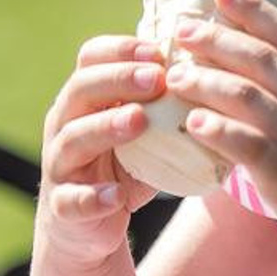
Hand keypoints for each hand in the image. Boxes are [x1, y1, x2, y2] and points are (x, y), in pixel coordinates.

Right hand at [36, 35, 166, 272]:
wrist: (89, 226)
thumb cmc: (122, 165)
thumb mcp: (143, 131)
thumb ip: (166, 105)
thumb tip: (217, 76)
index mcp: (84, 98)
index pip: (91, 58)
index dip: (121, 49)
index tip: (158, 51)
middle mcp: (64, 124)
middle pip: (80, 89)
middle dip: (119, 79)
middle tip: (157, 79)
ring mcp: (59, 165)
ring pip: (74, 139)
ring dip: (107, 127)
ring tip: (139, 120)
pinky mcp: (63, 206)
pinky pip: (72, 200)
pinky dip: (93, 198)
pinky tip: (116, 195)